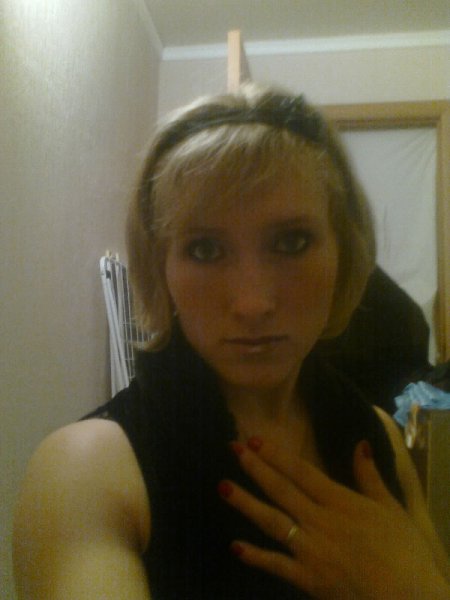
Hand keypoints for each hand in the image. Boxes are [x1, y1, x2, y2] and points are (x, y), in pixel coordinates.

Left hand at [218, 438, 448, 598]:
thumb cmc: (405, 553)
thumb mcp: (392, 509)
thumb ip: (370, 477)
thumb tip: (360, 444)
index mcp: (340, 502)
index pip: (301, 472)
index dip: (276, 455)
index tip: (254, 440)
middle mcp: (320, 521)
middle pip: (281, 490)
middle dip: (255, 468)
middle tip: (233, 449)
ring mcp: (311, 550)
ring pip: (272, 521)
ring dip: (246, 504)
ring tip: (223, 487)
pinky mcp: (307, 579)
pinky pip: (276, 564)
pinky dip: (255, 556)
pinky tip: (235, 546)